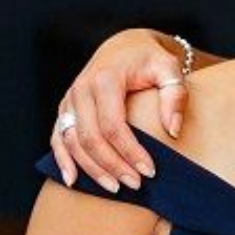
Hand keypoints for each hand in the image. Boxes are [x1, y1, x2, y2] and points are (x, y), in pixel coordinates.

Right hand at [50, 29, 188, 192]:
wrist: (125, 46)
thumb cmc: (150, 59)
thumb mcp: (169, 68)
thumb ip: (175, 95)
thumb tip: (173, 130)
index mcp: (105, 79)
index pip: (113, 125)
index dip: (130, 151)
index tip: (150, 171)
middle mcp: (81, 89)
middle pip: (90, 138)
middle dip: (112, 165)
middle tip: (135, 185)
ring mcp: (69, 100)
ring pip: (72, 142)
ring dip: (91, 169)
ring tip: (114, 188)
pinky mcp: (65, 109)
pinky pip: (58, 138)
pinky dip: (63, 160)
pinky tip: (73, 180)